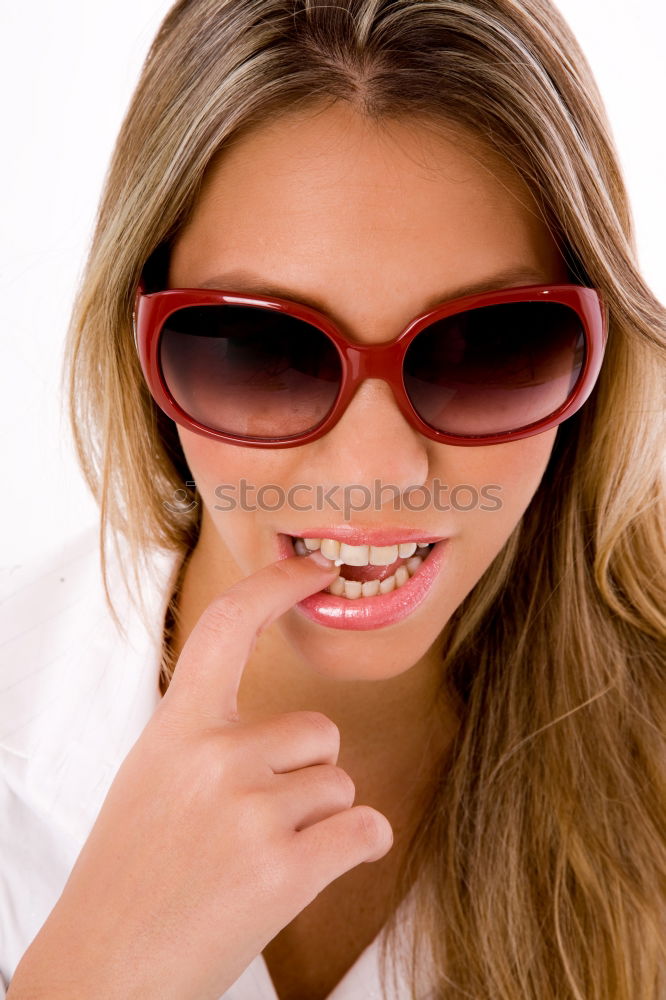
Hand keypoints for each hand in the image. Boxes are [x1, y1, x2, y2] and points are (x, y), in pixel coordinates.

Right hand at [8, 552, 393, 999]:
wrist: (105, 970)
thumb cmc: (131, 874)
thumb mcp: (151, 779)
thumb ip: (207, 739)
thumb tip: (280, 728)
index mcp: (177, 728)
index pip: (226, 627)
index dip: (273, 586)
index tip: (310, 566)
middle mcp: (215, 756)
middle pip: (320, 731)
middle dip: (305, 773)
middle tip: (253, 824)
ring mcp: (251, 810)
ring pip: (339, 785)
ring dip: (317, 821)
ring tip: (258, 858)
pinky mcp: (286, 868)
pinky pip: (366, 828)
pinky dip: (358, 847)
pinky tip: (313, 867)